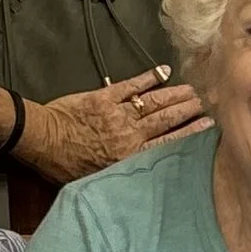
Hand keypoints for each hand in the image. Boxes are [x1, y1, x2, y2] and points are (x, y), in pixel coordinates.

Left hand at [27, 66, 209, 184]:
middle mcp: (129, 134)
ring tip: (192, 89)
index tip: (208, 125)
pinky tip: (163, 71)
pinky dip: (149, 77)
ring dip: (175, 94)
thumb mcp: (98, 179)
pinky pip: (131, 86)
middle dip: (188, 109)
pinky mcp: (104, 97)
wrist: (42, 141)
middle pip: (167, 119)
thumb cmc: (65, 164)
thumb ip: (124, 172)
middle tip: (206, 102)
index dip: (191, 132)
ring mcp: (118, 113)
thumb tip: (144, 173)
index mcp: (130, 156)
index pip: (169, 142)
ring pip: (154, 102)